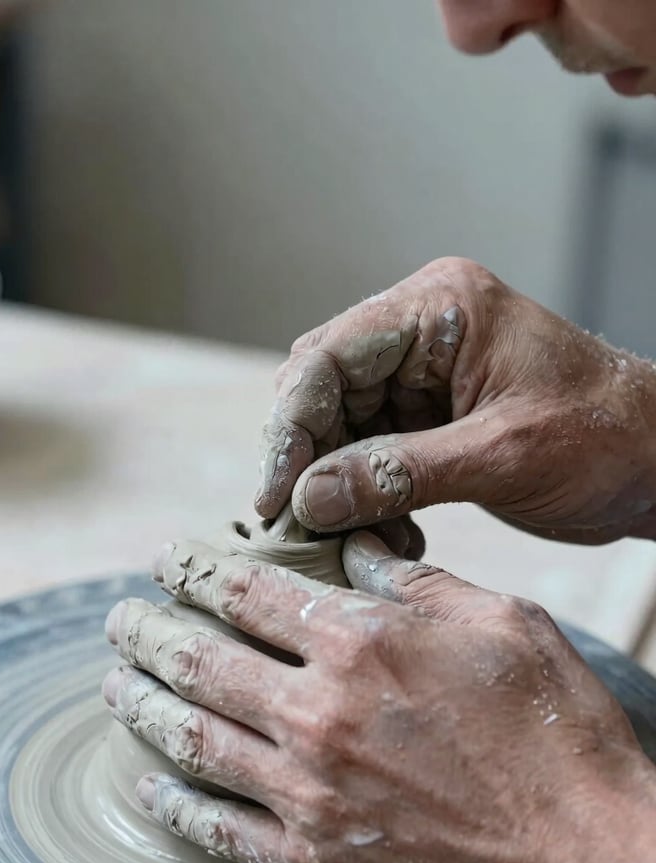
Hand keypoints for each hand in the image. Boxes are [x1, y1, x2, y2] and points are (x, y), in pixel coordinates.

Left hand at [102, 535, 650, 862]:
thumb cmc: (556, 733)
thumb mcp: (503, 623)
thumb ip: (418, 583)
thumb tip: (358, 550)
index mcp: (361, 642)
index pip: (247, 591)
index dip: (194, 570)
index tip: (165, 561)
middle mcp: (318, 711)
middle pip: (198, 660)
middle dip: (145, 632)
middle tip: (117, 620)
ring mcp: (308, 791)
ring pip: (191, 737)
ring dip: (139, 705)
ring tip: (112, 685)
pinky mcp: (316, 860)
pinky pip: (219, 828)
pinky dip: (173, 803)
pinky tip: (148, 783)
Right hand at [255, 257, 655, 544]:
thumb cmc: (605, 437)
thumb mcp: (502, 455)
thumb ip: (399, 473)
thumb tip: (308, 499)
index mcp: (439, 308)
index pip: (328, 357)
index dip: (291, 428)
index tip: (275, 497)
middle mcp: (420, 330)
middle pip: (322, 389)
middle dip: (308, 459)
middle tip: (298, 525)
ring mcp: (422, 373)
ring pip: (339, 427)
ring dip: (336, 487)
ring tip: (355, 538)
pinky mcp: (428, 414)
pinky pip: (369, 452)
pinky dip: (367, 496)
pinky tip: (388, 533)